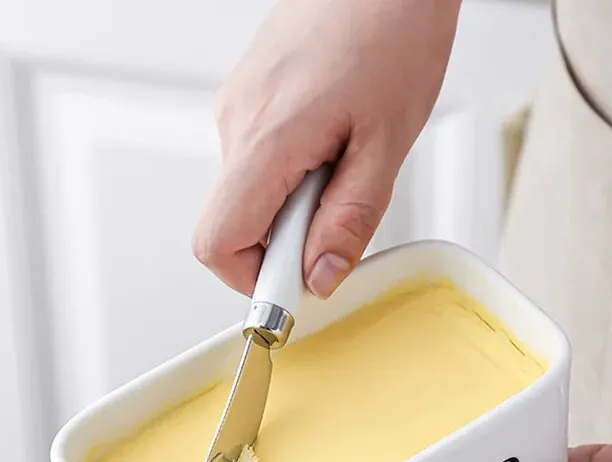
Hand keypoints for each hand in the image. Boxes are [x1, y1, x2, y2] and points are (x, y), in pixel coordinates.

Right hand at [193, 0, 460, 298]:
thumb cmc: (392, 28)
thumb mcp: (387, 141)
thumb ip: (350, 219)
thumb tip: (318, 276)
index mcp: (267, 139)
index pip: (219, 243)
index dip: (254, 280)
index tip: (297, 284)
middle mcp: (237, 124)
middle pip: (231, 227)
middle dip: (284, 243)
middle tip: (336, 213)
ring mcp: (236, 110)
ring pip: (247, 198)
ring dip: (291, 207)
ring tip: (340, 164)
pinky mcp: (248, 102)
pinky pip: (256, 166)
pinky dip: (289, 178)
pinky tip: (328, 144)